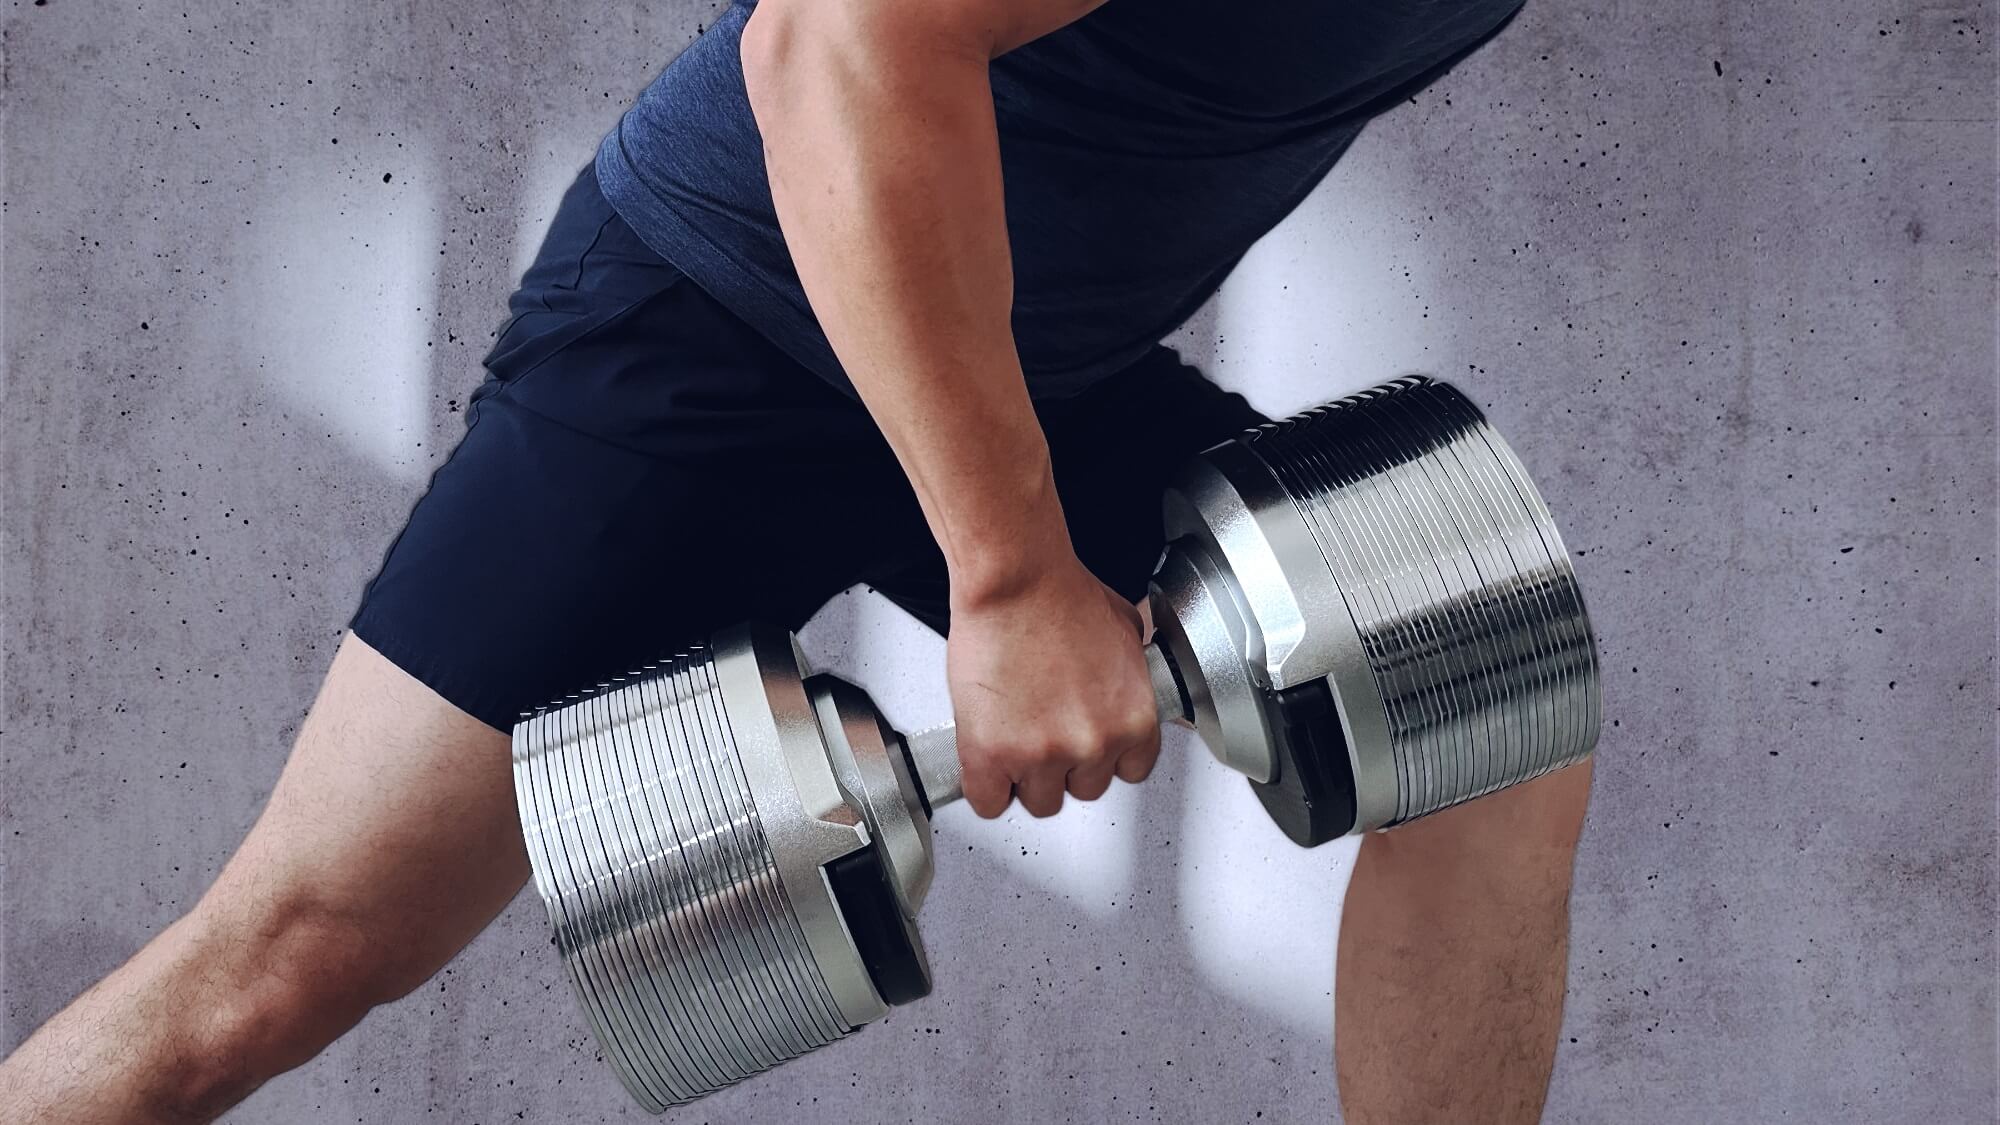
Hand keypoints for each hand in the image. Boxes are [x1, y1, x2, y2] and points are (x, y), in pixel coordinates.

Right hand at [947, 557, 1161, 817]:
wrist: (1014, 579)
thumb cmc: (1059, 593)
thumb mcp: (1125, 631)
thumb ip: (1131, 674)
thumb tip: (1126, 684)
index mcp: (1134, 720)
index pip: (1130, 771)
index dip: (1102, 756)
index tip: (1086, 745)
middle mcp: (1094, 744)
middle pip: (1083, 789)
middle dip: (1064, 765)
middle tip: (1043, 730)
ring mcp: (1043, 755)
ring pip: (1039, 801)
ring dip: (1024, 776)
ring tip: (1012, 737)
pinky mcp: (992, 756)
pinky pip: (990, 802)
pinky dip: (984, 787)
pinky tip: (984, 761)